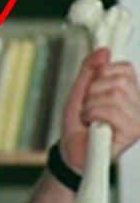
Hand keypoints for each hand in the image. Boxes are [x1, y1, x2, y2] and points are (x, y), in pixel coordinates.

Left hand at [61, 48, 139, 171]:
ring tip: (89, 118)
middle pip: (118, 80)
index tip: (92, 92)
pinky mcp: (132, 133)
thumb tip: (104, 50)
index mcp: (130, 93)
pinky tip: (93, 126)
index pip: (124, 68)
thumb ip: (90, 68)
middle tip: (88, 108)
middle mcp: (139, 106)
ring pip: (114, 95)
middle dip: (93, 92)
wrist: (71, 152)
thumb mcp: (80, 90)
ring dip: (90, 106)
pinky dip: (93, 115)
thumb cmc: (78, 125)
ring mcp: (138, 120)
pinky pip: (111, 111)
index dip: (101, 76)